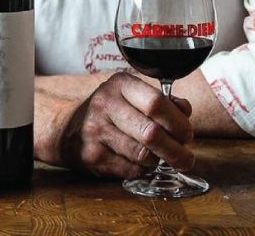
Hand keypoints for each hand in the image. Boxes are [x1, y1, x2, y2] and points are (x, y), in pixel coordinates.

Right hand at [58, 72, 194, 178]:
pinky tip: (137, 163)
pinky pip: (131, 170)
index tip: (186, 134)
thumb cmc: (110, 112)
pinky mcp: (92, 155)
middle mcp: (105, 104)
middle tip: (185, 158)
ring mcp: (96, 130)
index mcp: (119, 84)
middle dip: (176, 151)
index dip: (178, 123)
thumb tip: (185, 111)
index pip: (157, 103)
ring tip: (157, 157)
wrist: (67, 128)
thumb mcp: (132, 95)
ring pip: (144, 155)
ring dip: (158, 161)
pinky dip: (141, 170)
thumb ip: (162, 101)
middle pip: (152, 133)